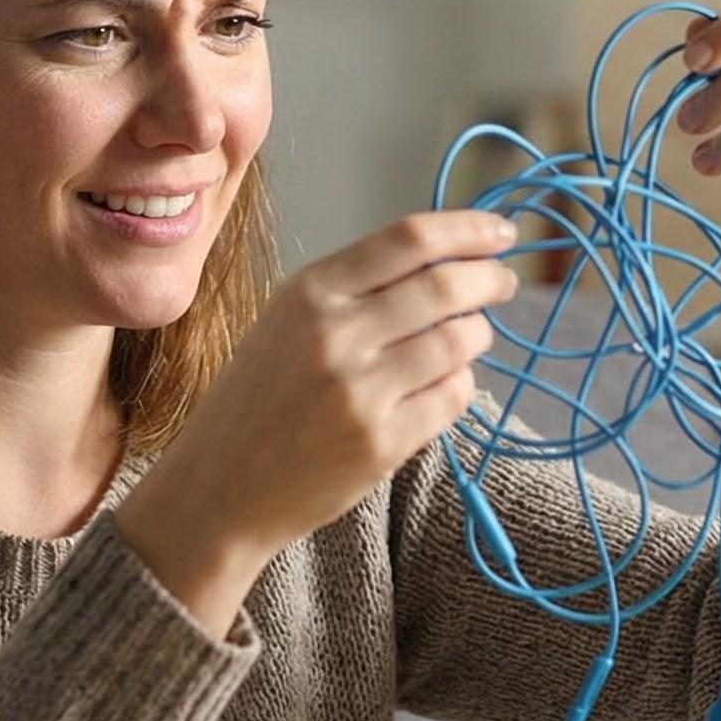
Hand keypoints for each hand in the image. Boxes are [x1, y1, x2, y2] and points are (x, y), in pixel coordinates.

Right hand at [123, 210, 519, 584]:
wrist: (218, 489)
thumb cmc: (256, 399)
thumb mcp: (286, 321)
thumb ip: (355, 288)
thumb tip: (447, 258)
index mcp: (310, 292)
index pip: (410, 240)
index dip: (469, 230)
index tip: (500, 232)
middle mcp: (336, 335)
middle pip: (446, 286)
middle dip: (490, 280)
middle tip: (502, 283)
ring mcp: (361, 392)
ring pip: (460, 341)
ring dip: (477, 334)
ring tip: (466, 337)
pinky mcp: (383, 443)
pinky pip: (453, 396)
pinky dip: (459, 383)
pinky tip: (441, 383)